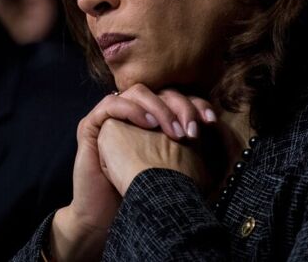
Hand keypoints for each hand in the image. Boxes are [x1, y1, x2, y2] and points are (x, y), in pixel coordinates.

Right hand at [50, 85, 216, 259]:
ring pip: (137, 92)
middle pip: (158, 90)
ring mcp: (109, 118)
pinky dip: (132, 109)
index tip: (211, 120)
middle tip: (192, 129)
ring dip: (159, 107)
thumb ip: (187, 146)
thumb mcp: (171, 167)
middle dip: (181, 106)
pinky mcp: (90, 125)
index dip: (194, 103)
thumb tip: (217, 132)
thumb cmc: (140, 195)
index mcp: (150, 119)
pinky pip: (111, 104)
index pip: (175, 98)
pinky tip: (148, 125)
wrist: (106, 216)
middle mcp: (130, 113)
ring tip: (173, 131)